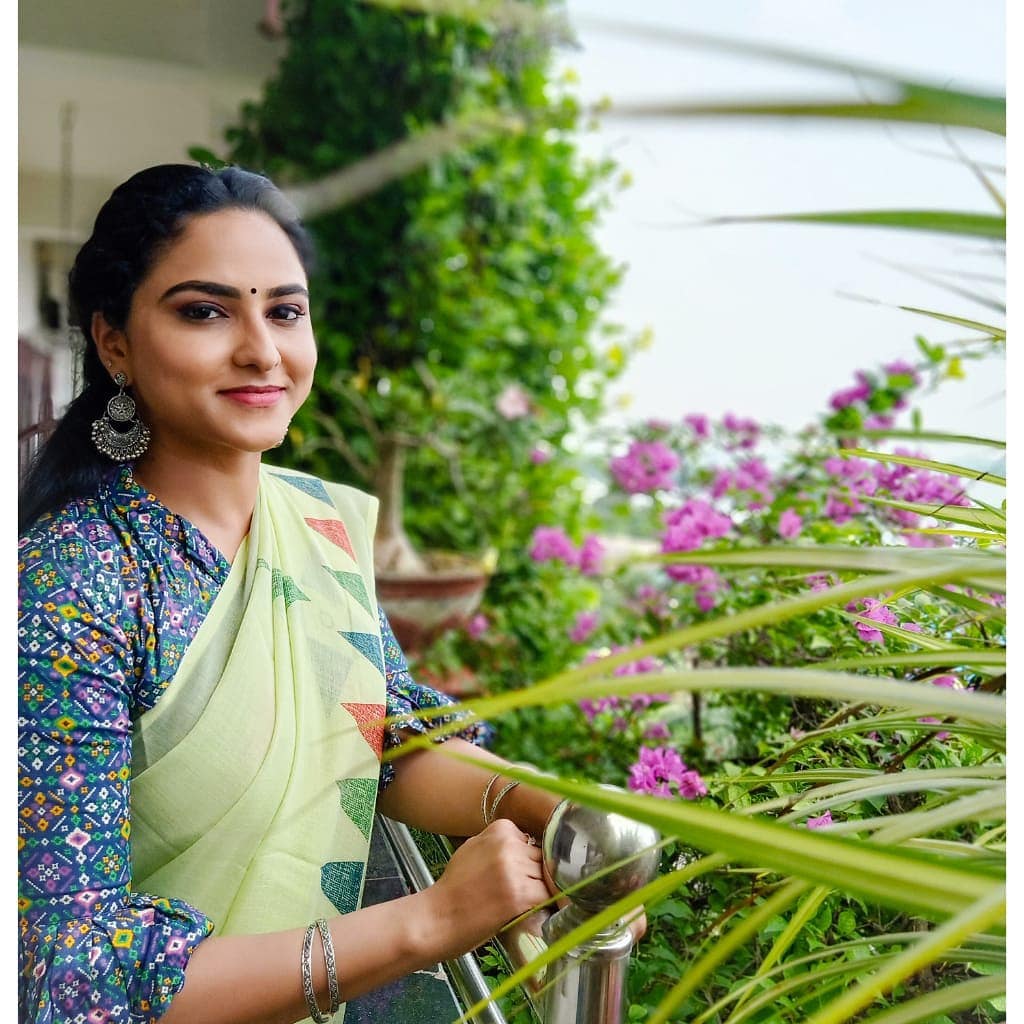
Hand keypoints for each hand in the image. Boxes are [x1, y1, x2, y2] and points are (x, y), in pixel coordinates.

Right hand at [416, 819, 550, 961]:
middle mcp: (508, 844)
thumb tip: (528, 846)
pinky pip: (547, 895)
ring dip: (540, 890)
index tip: (518, 874)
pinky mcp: (520, 894)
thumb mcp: (474, 848)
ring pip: (546, 876)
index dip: (527, 860)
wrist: (438, 917)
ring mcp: (514, 868)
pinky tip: (532, 911)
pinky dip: (545, 905)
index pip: (531, 841)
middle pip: (541, 857)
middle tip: (521, 891)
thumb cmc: (454, 887)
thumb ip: (500, 844)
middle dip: (535, 875)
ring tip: (522, 902)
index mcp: (500, 828)